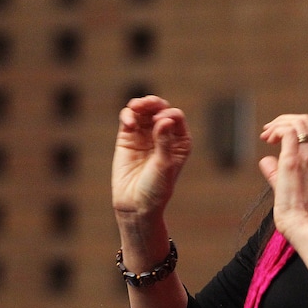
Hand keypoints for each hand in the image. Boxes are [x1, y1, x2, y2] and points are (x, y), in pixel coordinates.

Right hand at [112, 96, 191, 219]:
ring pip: (143, 110)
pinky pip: (129, 119)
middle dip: (154, 103)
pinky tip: (128, 123)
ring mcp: (145, 135)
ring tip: (135, 107)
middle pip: (160, 109)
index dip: (168, 115)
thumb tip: (165, 119)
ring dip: (140, 105)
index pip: (176, 117)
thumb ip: (164, 141)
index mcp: (180, 141)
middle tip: (146, 104)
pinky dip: (128, 115)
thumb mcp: (164, 165)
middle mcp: (164, 134)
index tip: (160, 123)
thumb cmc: (156, 188)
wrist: (135, 204)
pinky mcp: (128, 138)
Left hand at [259, 114, 307, 240]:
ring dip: (278, 124)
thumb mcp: (287, 186)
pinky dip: (276, 131)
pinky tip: (268, 140)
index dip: (290, 125)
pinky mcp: (293, 163)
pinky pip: (288, 133)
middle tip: (267, 132)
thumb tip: (266, 160)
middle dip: (282, 120)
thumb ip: (277, 171)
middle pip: (304, 121)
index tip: (273, 136)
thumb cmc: (295, 213)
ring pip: (298, 122)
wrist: (302, 226)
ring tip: (266, 136)